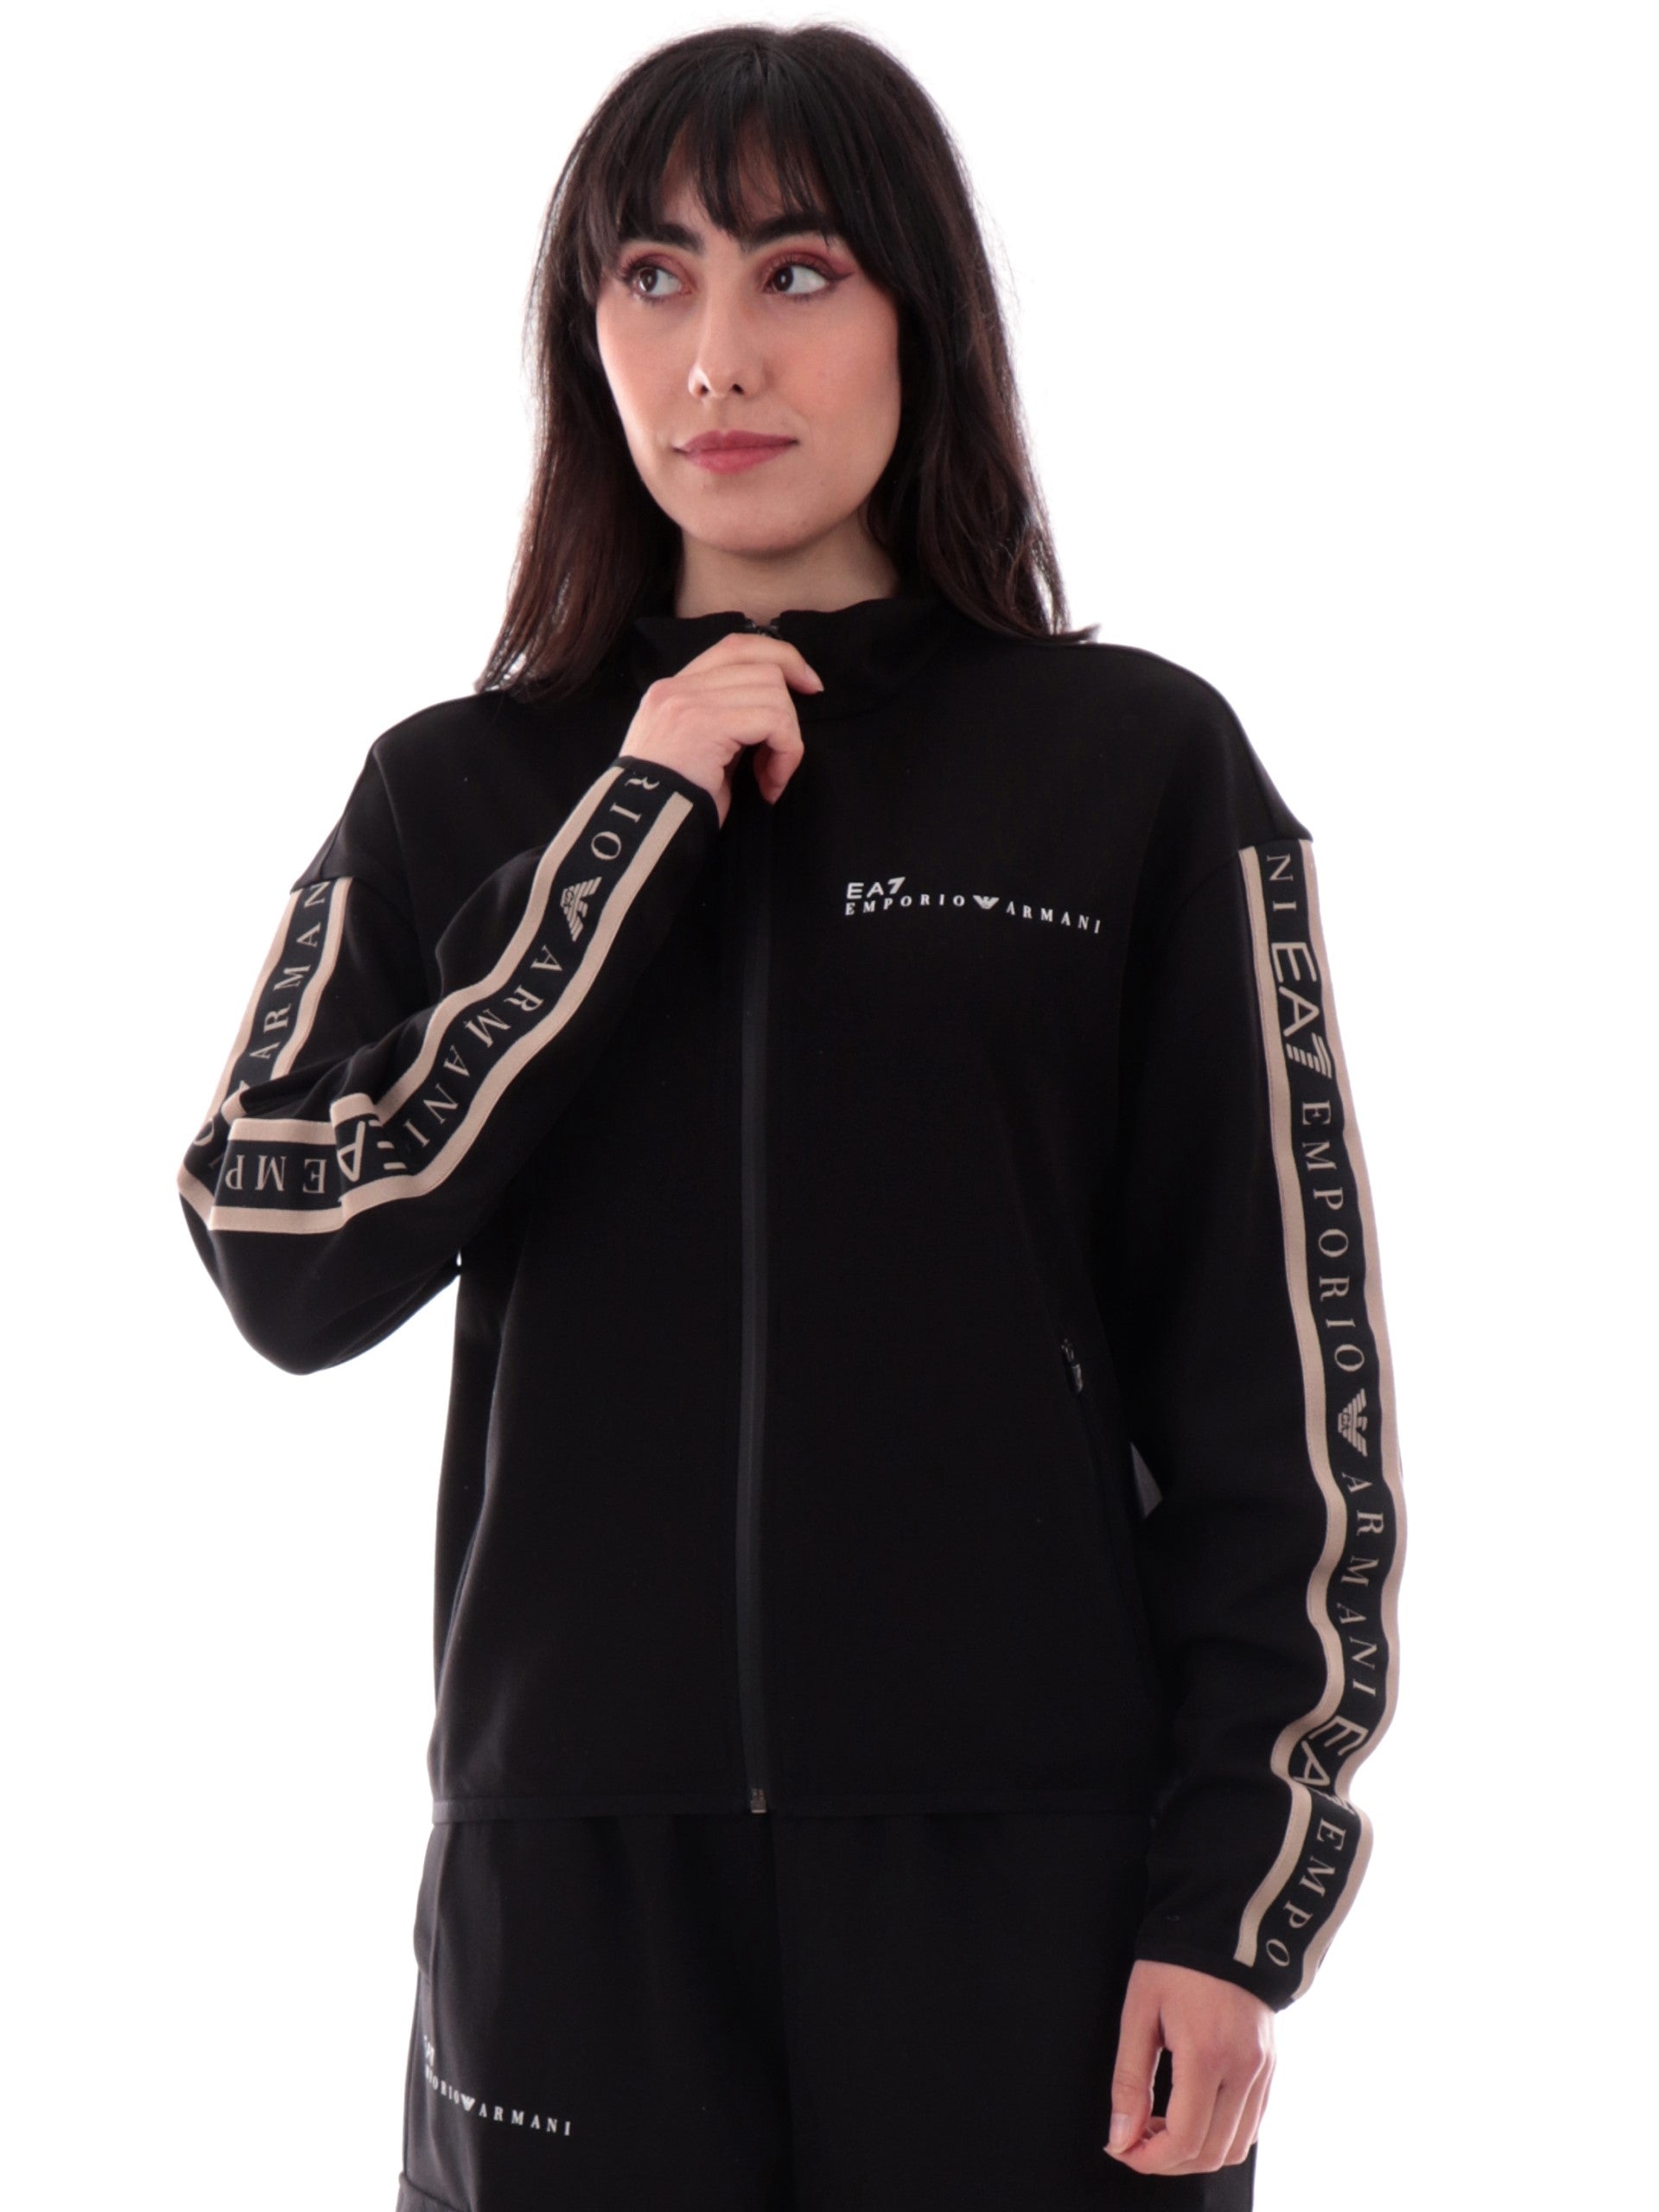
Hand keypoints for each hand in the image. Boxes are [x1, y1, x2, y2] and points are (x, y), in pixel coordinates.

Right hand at [620, 628, 823, 827]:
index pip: (736, 648)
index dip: (782, 658)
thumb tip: (776, 711)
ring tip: (769, 778)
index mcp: (674, 689)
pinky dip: (785, 754)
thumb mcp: (700, 751)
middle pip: (764, 667)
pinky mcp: (705, 723)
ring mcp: (688, 701)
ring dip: (786, 741)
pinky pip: (773, 722)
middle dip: (789, 714)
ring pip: (774, 694)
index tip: (809, 686)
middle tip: (780, 760)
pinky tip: (769, 785)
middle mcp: (677, 687)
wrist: (642, 831)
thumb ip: (727, 721)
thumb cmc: (676, 803)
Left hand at [1105, 1959, 1274, 2175]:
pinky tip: (1192, 2114)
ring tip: (1162, 2127)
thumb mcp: (1139, 2012)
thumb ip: (1129, 2080)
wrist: (1226, 1927)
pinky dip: (1221, 2136)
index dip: (1150, 2159)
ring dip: (1196, 2153)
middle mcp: (1243, 2069)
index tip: (1123, 2149)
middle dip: (1168, 2161)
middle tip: (1136, 2140)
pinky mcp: (1270, 2068)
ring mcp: (1262, 2070)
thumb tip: (1121, 2137)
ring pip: (1235, 2148)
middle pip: (1211, 2154)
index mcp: (1207, 2053)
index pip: (1184, 2138)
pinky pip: (1251, 2125)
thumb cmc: (1176, 1963)